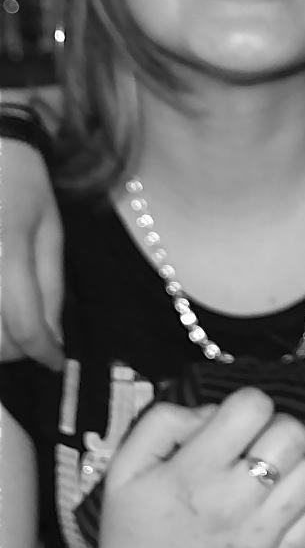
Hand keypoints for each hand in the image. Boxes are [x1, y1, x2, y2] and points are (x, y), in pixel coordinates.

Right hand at [0, 135, 63, 365]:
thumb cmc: (21, 186)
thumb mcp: (51, 231)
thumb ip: (51, 288)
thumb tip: (52, 339)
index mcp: (8, 247)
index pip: (24, 324)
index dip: (42, 352)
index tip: (53, 361)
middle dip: (13, 351)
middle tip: (27, 342)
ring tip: (7, 325)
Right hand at [61, 387, 304, 547]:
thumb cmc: (131, 539)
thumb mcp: (123, 471)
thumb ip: (162, 424)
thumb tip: (211, 411)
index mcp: (192, 473)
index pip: (253, 407)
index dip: (247, 406)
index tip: (235, 423)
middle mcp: (233, 502)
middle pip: (293, 434)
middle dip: (276, 431)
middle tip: (255, 449)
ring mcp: (262, 536)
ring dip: (294, 467)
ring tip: (267, 480)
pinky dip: (304, 506)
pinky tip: (275, 510)